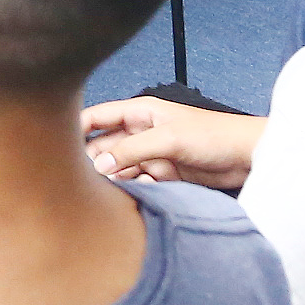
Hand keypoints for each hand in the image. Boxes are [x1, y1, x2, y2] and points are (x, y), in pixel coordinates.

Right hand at [81, 97, 261, 190]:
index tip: (57, 145)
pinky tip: (134, 192)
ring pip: (119, 167)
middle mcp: (142, 132)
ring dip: (113, 178)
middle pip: (105, 146)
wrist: (247, 157)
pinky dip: (133, 188)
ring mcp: (152, 154)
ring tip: (102, 190)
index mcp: (140, 112)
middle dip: (92, 160)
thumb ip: (133, 150)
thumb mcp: (169, 139)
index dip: (76, 127)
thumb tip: (99, 164)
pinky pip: (138, 182)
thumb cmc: (214, 136)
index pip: (98, 117)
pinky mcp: (164, 175)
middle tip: (78, 178)